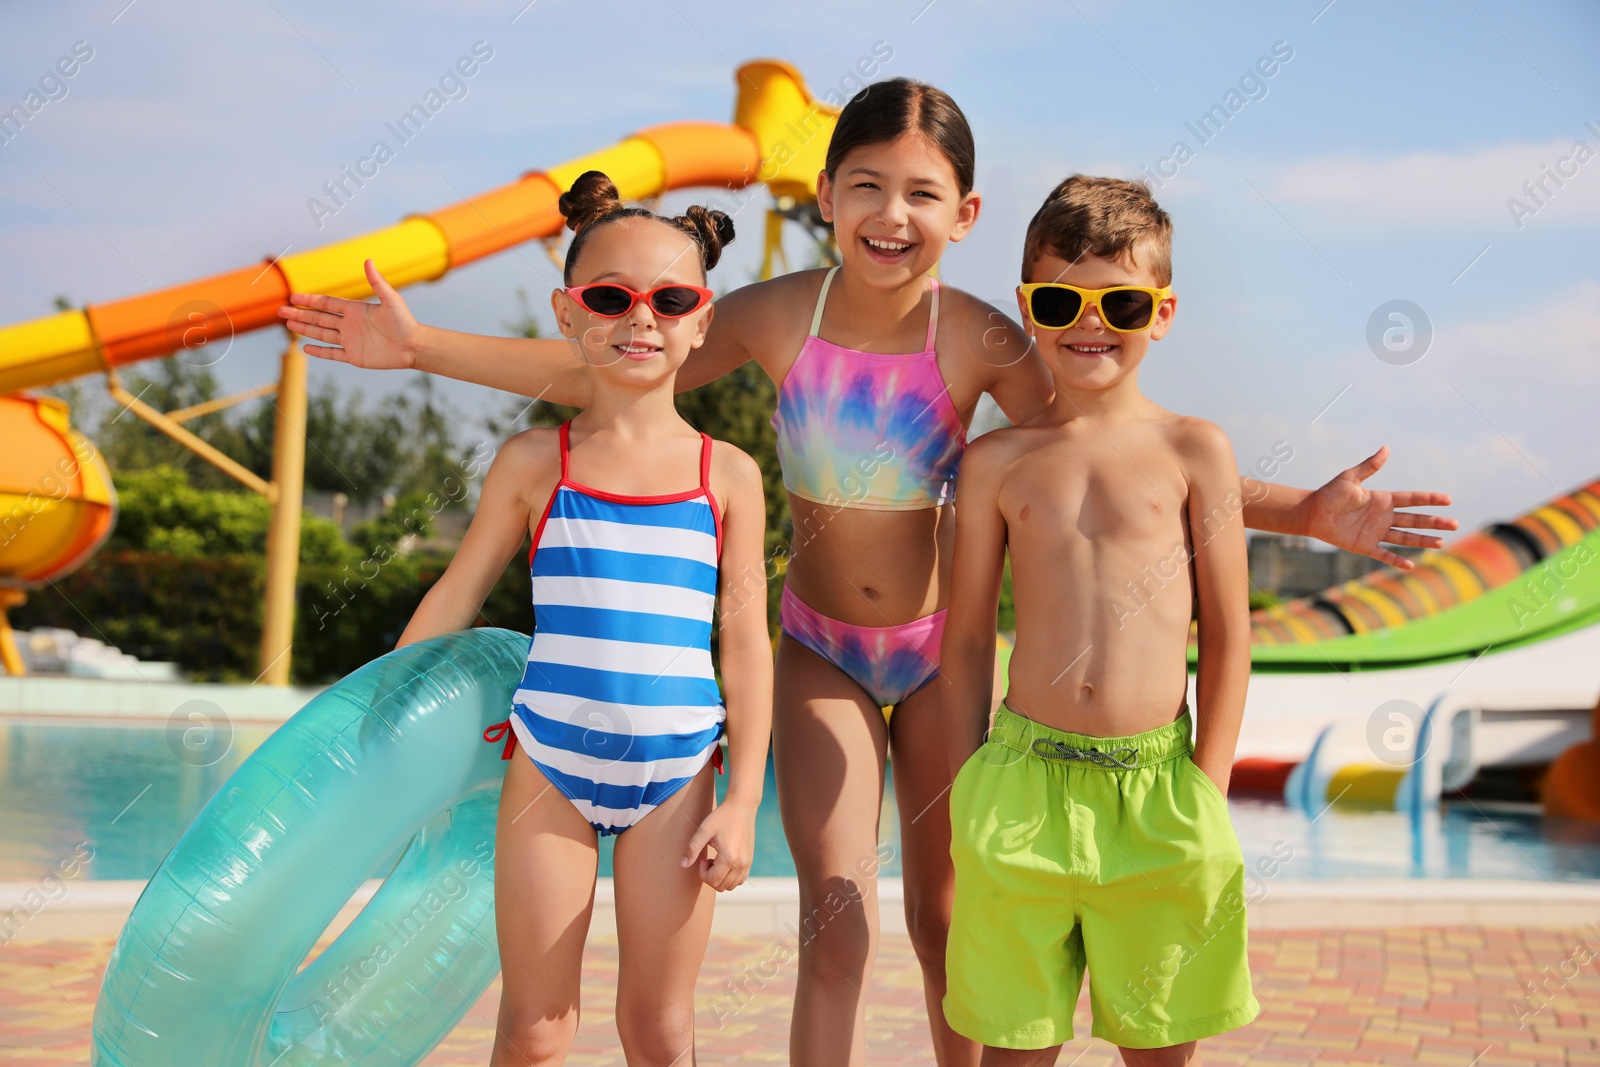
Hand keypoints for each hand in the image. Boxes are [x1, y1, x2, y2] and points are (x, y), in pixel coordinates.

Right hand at [277, 258, 419, 369]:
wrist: (414, 346)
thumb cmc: (405, 322)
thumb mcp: (391, 300)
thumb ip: (377, 282)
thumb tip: (368, 260)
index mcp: (355, 310)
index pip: (327, 304)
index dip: (310, 301)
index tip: (293, 297)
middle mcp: (350, 324)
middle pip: (319, 318)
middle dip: (300, 314)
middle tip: (280, 311)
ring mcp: (351, 340)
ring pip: (322, 334)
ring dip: (305, 329)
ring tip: (288, 324)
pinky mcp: (354, 356)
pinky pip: (333, 353)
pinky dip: (320, 352)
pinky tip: (306, 348)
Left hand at [681, 798, 756, 891]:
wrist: (742, 807)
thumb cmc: (722, 817)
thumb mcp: (704, 830)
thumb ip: (693, 848)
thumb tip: (683, 865)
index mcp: (729, 858)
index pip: (713, 880)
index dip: (703, 873)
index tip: (703, 858)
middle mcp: (740, 863)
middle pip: (721, 886)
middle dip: (710, 877)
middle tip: (708, 860)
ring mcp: (747, 863)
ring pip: (731, 886)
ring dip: (720, 878)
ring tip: (717, 861)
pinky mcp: (750, 860)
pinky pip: (740, 879)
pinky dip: (730, 877)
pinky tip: (725, 863)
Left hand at [1301, 446, 1457, 569]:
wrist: (1312, 512)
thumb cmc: (1330, 493)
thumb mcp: (1350, 478)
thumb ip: (1370, 466)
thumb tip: (1386, 448)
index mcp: (1382, 499)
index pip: (1411, 499)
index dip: (1429, 499)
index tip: (1448, 499)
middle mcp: (1383, 516)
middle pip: (1414, 519)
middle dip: (1434, 522)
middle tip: (1455, 524)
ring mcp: (1375, 532)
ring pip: (1405, 538)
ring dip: (1422, 540)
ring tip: (1441, 543)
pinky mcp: (1364, 545)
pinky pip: (1383, 554)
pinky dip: (1396, 560)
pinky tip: (1410, 566)